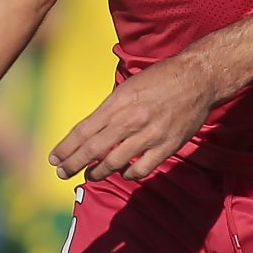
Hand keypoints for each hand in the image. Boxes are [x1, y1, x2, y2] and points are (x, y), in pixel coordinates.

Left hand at [49, 52, 218, 181]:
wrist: (198, 77)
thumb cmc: (161, 78)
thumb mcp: (128, 87)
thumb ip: (111, 109)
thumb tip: (92, 129)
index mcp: (118, 103)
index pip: (84, 130)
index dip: (66, 147)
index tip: (55, 157)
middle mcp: (130, 120)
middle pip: (93, 149)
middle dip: (73, 164)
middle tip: (61, 173)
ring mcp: (149, 135)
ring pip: (114, 162)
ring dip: (97, 172)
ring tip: (90, 175)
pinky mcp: (166, 146)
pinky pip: (141, 169)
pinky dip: (128, 174)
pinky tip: (123, 172)